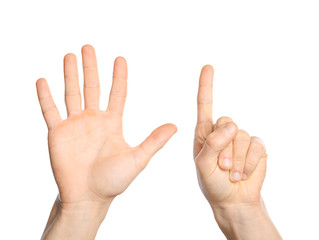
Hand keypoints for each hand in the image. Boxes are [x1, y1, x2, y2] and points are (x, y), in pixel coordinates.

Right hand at [36, 45, 176, 208]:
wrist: (89, 198)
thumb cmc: (113, 181)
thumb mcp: (137, 158)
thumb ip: (154, 141)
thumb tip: (175, 126)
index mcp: (112, 123)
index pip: (117, 93)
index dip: (119, 76)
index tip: (120, 59)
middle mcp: (93, 120)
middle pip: (92, 87)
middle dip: (91, 67)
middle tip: (88, 47)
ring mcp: (74, 125)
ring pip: (71, 93)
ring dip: (70, 75)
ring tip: (69, 56)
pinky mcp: (57, 133)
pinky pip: (50, 111)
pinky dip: (45, 96)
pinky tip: (42, 81)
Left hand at [193, 65, 280, 238]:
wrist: (231, 199)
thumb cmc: (212, 182)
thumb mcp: (203, 164)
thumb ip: (212, 143)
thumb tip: (232, 125)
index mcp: (205, 133)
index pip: (205, 106)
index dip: (206, 86)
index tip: (207, 67)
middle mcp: (222, 132)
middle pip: (226, 122)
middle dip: (223, 147)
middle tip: (220, 166)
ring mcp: (240, 139)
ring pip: (241, 136)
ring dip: (235, 159)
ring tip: (230, 173)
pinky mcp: (256, 147)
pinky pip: (256, 146)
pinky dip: (248, 163)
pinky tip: (243, 173)